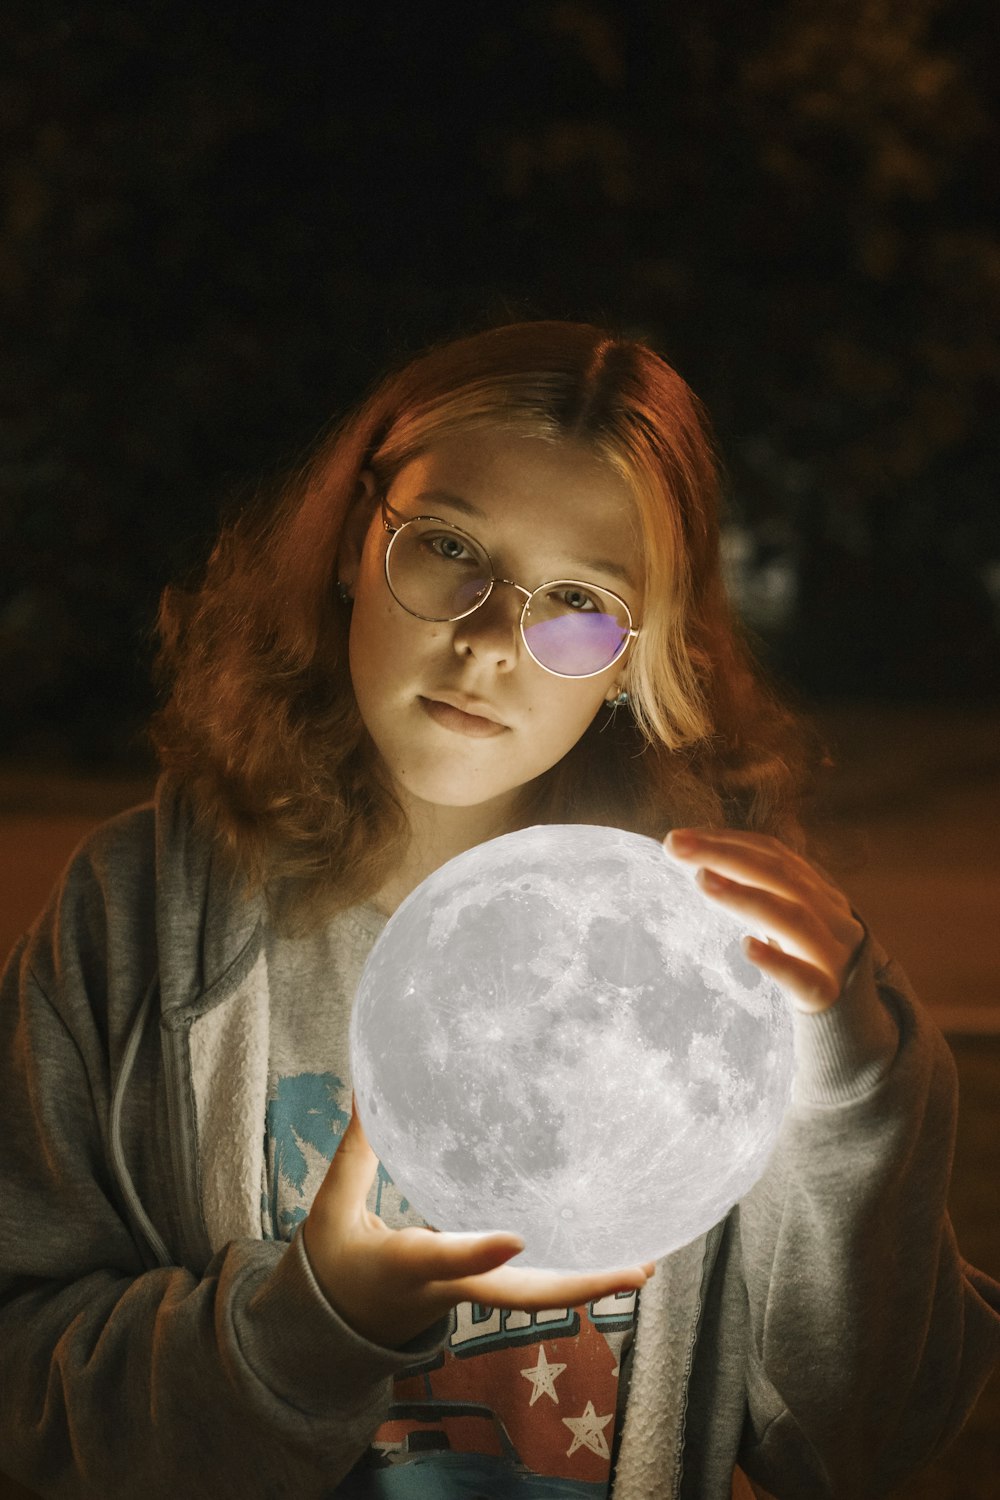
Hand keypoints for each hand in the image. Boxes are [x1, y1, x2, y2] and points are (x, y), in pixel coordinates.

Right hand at [302, 1100, 655, 1349]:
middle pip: (522, 1297)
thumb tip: (370, 1087)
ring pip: (536, 1297)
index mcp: (408, 1265)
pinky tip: (605, 1253)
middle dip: (580, 1287)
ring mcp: (470, 1297)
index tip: (519, 1237)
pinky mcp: (479, 1292)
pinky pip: (529, 1286)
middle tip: (638, 1271)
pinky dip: (568, 1273)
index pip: (446, 1258)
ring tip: (645, 1264)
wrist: (336, 1330)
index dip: (480, 1250)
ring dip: (589, 1284)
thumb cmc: (335, 1262)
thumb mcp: (334, 1207)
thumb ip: (358, 1149)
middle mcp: (449, 1288)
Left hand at [665, 828, 864, 1014]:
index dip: (728, 840)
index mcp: (821, 893)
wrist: (854, 1029)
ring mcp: (834, 956)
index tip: (679, 837)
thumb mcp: (786, 923)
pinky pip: (804, 977)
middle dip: (725, 855)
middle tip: (675, 845)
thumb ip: (754, 893)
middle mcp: (833, 917)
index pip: (774, 854)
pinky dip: (776, 961)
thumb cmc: (808, 966)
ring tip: (702, 880)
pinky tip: (746, 946)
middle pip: (780, 876)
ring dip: (745, 896)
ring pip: (792, 919)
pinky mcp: (829, 996)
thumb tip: (696, 864)